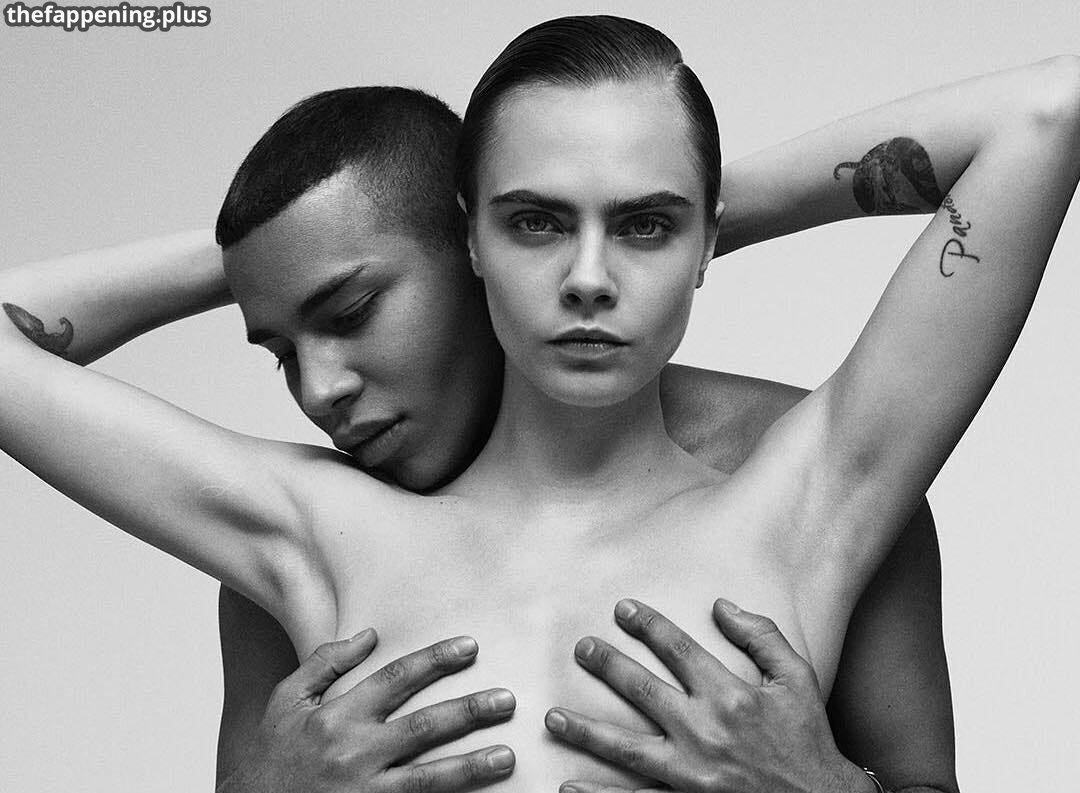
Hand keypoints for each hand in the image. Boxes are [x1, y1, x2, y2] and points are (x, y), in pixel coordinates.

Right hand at [219, 629, 515, 792]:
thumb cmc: (270, 757)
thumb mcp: (286, 702)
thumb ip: (325, 663)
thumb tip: (370, 634)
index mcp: (336, 716)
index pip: (395, 679)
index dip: (434, 660)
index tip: (469, 646)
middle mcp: (353, 753)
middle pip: (422, 727)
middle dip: (468, 711)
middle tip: (507, 699)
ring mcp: (364, 792)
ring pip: (428, 779)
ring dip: (471, 766)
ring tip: (507, 755)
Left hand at [545, 599, 874, 792]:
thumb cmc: (810, 741)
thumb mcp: (798, 679)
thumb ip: (762, 636)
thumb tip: (722, 605)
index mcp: (730, 695)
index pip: (677, 649)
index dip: (646, 625)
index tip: (621, 609)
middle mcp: (705, 731)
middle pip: (641, 690)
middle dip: (606, 665)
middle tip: (580, 648)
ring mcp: (692, 772)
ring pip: (626, 748)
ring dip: (586, 731)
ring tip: (552, 718)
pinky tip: (566, 787)